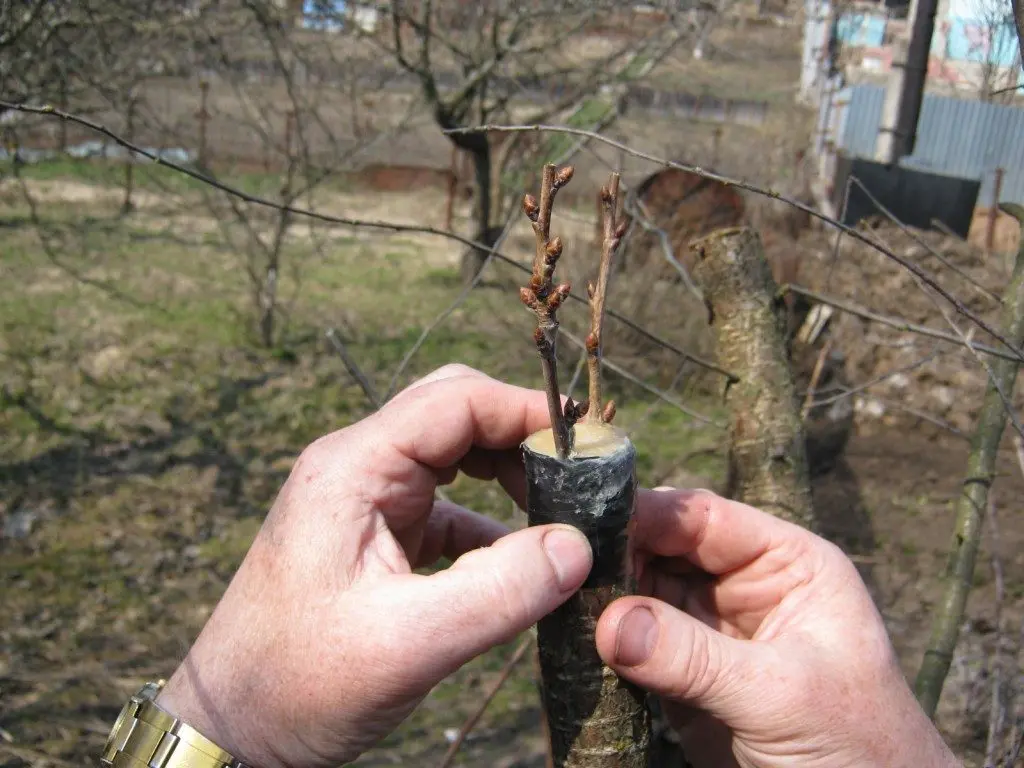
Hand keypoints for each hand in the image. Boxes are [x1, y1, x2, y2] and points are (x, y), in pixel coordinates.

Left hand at [154, 365, 593, 767]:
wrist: (232, 728)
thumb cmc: (298, 685)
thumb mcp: (407, 643)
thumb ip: (499, 592)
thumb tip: (578, 545)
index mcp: (352, 469)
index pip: (454, 401)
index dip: (526, 410)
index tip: (588, 441)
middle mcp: (356, 468)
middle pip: (455, 412)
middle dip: (520, 435)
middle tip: (579, 474)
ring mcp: (365, 500)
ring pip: (454, 453)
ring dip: (509, 473)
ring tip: (560, 512)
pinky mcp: (375, 534)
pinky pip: (447, 505)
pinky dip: (492, 521)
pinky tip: (524, 559)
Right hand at [595, 488, 959, 767]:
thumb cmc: (858, 749)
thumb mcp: (781, 694)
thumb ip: (696, 657)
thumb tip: (609, 622)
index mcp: (787, 563)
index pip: (705, 518)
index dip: (646, 513)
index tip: (586, 521)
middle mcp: (743, 586)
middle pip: (663, 549)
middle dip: (614, 555)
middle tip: (560, 568)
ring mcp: (711, 632)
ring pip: (640, 594)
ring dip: (602, 599)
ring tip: (557, 604)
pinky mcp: (685, 678)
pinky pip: (634, 645)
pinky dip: (603, 643)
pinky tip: (572, 640)